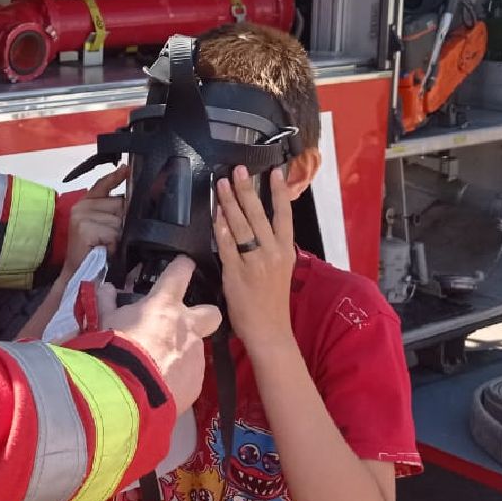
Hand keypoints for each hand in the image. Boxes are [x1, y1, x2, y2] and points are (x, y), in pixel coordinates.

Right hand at [64, 167, 126, 276]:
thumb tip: (130, 201)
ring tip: (106, 246)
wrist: (77, 274)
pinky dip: (113, 244)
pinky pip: (112, 232)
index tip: (126, 168)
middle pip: (120, 204)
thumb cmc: (93, 252)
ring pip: (118, 221)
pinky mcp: (83, 227)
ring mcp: (81, 215)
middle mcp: (82, 206)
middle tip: (110, 238)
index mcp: (86, 203)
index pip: (103, 184)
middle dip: (122, 222)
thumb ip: (113, 211)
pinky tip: (103, 249)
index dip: (116, 176)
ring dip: (118, 237)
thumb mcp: (105, 228)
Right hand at [102, 256, 220, 414]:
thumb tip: (105, 289)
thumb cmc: (114, 350)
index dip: (183, 266)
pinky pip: (190, 376)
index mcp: (164, 305)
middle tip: (185, 325)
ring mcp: (195, 355)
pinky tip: (161, 386)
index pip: (180, 273)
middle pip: (212, 312)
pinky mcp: (196, 382)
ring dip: (182, 354)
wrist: (126, 392)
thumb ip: (108, 304)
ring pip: (196, 350)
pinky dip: (178, 379)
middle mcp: (187, 327)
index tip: (183, 265)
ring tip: (158, 367)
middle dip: (204, 316)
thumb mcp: (105, 322)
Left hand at [214, 166, 295, 350]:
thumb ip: (272, 246)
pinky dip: (221, 229)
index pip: (284, 215)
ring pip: (241, 226)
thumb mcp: (281, 269)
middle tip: (238, 169)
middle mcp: (272, 253)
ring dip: (230, 202)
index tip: (275, 171)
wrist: (269, 331)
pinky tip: (216, 214)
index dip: (279, 192)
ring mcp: (254, 263)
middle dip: (247, 189)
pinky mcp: (236, 273)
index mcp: (285, 251)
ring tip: (222, 184)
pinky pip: (226, 246)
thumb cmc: (272, 301)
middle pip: (259, 214)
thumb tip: (259, 224)